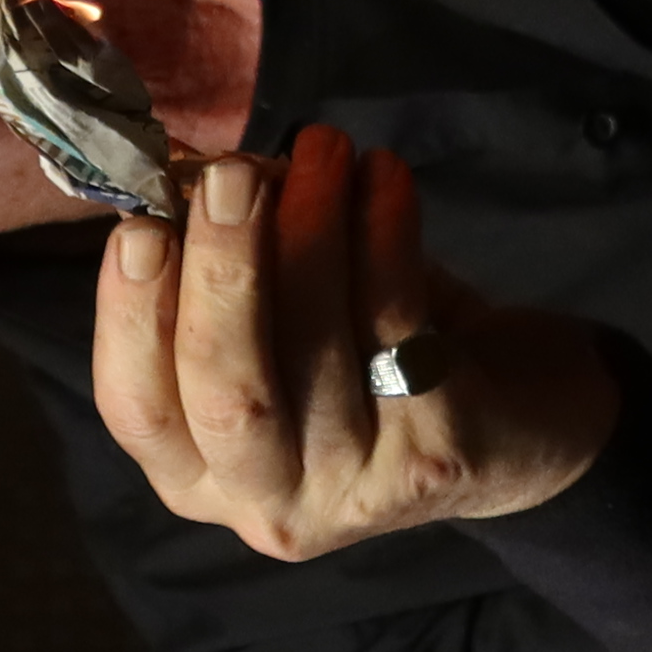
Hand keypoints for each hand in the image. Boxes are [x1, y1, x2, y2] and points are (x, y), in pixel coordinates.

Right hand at [91, 124, 619, 560]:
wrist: (521, 425)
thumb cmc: (370, 359)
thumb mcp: (282, 322)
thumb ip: (232, 268)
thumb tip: (205, 176)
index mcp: (199, 473)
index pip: (137, 406)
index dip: (130, 315)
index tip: (141, 224)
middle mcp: (267, 504)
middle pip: (226, 391)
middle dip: (224, 271)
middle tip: (235, 173)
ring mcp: (355, 492)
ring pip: (316, 348)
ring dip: (314, 226)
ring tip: (324, 148)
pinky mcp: (435, 457)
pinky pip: (397, 325)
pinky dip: (384, 234)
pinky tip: (384, 175)